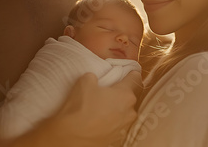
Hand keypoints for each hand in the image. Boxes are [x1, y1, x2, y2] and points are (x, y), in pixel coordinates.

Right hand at [10, 72, 140, 146]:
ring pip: (125, 110)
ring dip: (118, 106)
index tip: (126, 71)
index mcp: (126, 94)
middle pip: (131, 95)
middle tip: (110, 89)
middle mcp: (130, 111)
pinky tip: (100, 118)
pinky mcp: (117, 137)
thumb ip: (94, 76)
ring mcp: (124, 126)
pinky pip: (118, 123)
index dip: (131, 72)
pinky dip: (112, 119)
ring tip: (103, 106)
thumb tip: (94, 79)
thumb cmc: (81, 107)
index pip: (136, 77)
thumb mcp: (85, 81)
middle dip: (122, 91)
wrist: (71, 136)